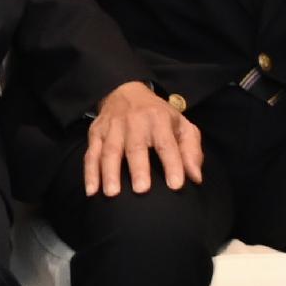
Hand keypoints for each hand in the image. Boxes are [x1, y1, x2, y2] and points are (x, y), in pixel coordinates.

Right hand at [82, 80, 203, 197]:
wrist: (125, 91)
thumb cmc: (158, 116)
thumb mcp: (181, 125)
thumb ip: (191, 151)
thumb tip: (195, 177)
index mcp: (159, 120)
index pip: (167, 144)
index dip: (173, 164)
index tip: (176, 185)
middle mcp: (134, 122)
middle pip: (135, 147)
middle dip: (138, 168)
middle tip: (141, 190)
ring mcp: (112, 128)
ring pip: (110, 151)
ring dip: (109, 172)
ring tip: (112, 194)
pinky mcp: (96, 133)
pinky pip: (91, 154)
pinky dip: (90, 173)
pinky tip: (92, 191)